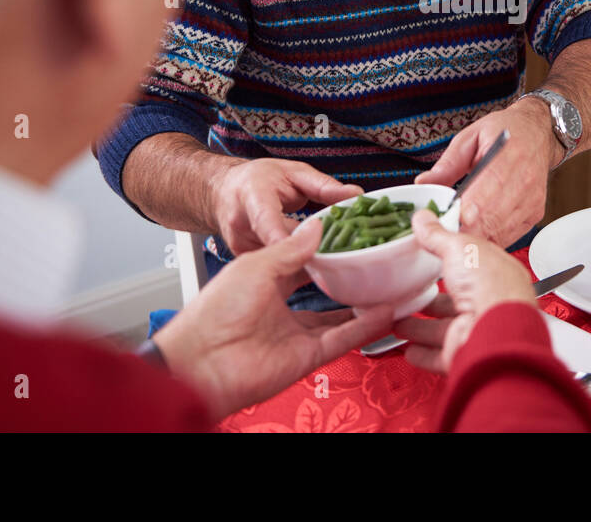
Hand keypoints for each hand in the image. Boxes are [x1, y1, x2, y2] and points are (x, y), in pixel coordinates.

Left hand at [153, 219, 392, 418]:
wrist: (202, 362)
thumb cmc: (215, 312)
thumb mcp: (255, 266)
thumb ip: (290, 249)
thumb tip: (317, 228)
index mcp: (264, 283)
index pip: (303, 264)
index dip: (326, 252)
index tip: (350, 237)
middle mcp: (281, 308)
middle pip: (324, 293)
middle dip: (349, 280)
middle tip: (374, 262)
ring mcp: (295, 334)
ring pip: (339, 318)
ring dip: (364, 305)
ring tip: (389, 287)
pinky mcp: (306, 357)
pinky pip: (341, 340)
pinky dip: (364, 327)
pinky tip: (384, 312)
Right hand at [207, 158, 362, 254]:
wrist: (223, 191)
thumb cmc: (258, 179)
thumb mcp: (294, 172)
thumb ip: (324, 186)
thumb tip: (356, 195)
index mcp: (253, 198)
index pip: (267, 221)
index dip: (286, 239)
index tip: (308, 249)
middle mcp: (242, 226)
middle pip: (281, 247)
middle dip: (313, 249)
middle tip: (344, 249)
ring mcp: (241, 247)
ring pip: (280, 261)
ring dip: (305, 258)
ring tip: (329, 250)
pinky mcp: (245, 262)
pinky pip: (275, 267)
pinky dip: (295, 264)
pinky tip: (310, 257)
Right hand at [391, 209, 536, 372]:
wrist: (496, 333)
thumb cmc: (490, 286)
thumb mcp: (460, 248)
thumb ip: (438, 235)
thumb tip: (424, 218)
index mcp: (495, 274)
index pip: (471, 266)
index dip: (451, 261)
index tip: (430, 258)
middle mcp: (489, 304)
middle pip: (456, 301)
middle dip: (433, 300)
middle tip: (411, 294)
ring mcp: (477, 330)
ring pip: (445, 329)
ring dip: (421, 327)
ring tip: (399, 321)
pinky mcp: (464, 353)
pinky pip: (441, 355)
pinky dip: (424, 353)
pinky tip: (410, 349)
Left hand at [414, 100, 555, 245]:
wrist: (537, 134)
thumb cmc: (504, 132)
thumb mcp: (471, 137)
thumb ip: (448, 163)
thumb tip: (424, 183)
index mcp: (508, 155)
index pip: (486, 192)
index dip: (466, 210)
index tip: (446, 219)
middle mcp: (525, 180)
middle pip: (492, 217)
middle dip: (465, 229)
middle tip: (444, 232)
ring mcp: (532, 199)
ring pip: (500, 231)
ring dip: (477, 237)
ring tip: (458, 234)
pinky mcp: (535, 213)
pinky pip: (510, 235)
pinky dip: (490, 238)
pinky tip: (477, 232)